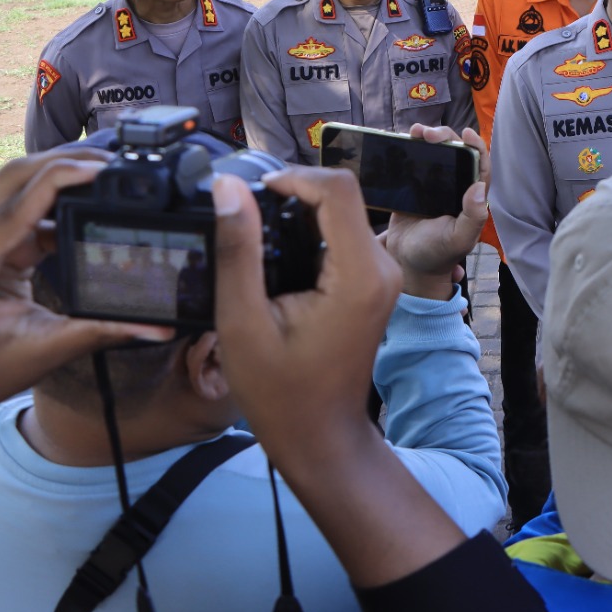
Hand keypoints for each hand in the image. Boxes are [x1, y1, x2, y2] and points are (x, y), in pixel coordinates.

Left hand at [0, 153, 171, 436]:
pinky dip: (50, 205)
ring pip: (10, 184)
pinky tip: (84, 212)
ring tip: (104, 181)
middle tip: (113, 164)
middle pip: (11, 176)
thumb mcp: (39, 350)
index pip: (18, 203)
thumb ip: (101, 330)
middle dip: (63, 163)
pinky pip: (15, 207)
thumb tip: (159, 327)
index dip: (65, 177)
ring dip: (57, 178)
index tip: (107, 168)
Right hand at [213, 166, 467, 587]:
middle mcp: (383, 267)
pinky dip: (310, 232)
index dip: (293, 177)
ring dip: (300, 212)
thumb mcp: (242, 320)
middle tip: (245, 212)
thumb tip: (227, 188)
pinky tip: (275, 254)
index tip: (251, 191)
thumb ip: (237, 249)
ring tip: (254, 232)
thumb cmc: (279, 391)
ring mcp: (384, 274)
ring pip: (344, 212)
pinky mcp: (375, 281)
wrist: (319, 434)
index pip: (338, 188)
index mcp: (361, 273)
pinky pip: (344, 235)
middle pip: (344, 196)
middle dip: (294, 192)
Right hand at [379, 125, 489, 300]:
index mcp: (470, 196)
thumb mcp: (459, 239)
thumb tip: (478, 188)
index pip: (479, 164)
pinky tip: (400, 140)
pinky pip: (412, 162)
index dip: (476, 146)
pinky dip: (407, 148)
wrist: (409, 264)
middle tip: (428, 133)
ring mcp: (433, 183)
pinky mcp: (412, 186)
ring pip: (434, 152)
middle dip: (444, 136)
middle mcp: (454, 185)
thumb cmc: (439, 254)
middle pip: (454, 151)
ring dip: (426, 138)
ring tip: (414, 131)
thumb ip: (472, 218)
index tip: (467, 133)